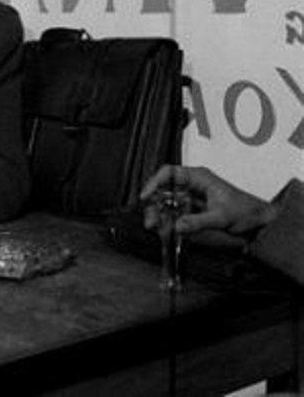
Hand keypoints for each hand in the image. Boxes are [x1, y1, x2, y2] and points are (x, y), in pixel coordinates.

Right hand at [141, 165, 274, 235]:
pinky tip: (166, 232)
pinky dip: (167, 223)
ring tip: (156, 229)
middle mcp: (190, 186)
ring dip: (158, 216)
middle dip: (153, 205)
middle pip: (162, 190)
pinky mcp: (190, 212)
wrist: (260, 224)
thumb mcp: (222, 216)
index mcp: (198, 178)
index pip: (169, 173)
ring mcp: (190, 199)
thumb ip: (199, 221)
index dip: (154, 183)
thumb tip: (178, 225)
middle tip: (150, 221)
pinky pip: (173, 215)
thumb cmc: (246, 212)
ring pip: (165, 203)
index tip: (146, 197)